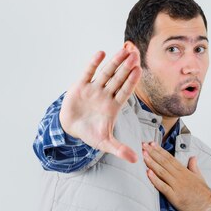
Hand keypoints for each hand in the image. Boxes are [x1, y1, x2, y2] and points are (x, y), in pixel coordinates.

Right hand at [60, 47, 141, 162]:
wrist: (71, 128)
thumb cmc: (90, 133)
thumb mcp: (105, 143)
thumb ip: (119, 149)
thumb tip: (135, 160)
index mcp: (114, 106)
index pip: (125, 91)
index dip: (132, 81)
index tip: (139, 70)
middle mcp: (106, 95)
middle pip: (118, 79)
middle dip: (126, 68)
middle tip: (135, 55)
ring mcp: (94, 89)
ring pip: (106, 73)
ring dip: (114, 62)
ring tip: (123, 50)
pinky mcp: (81, 86)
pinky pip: (88, 73)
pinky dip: (93, 64)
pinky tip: (101, 53)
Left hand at [142, 142, 210, 210]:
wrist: (208, 207)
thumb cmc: (204, 194)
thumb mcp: (200, 177)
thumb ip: (194, 167)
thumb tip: (193, 157)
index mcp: (184, 171)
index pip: (170, 158)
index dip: (160, 150)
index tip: (152, 144)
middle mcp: (180, 177)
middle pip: (164, 162)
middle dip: (153, 153)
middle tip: (143, 145)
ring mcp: (177, 186)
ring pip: (162, 172)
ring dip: (152, 163)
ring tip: (143, 155)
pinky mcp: (174, 196)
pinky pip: (163, 186)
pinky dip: (155, 179)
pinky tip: (148, 173)